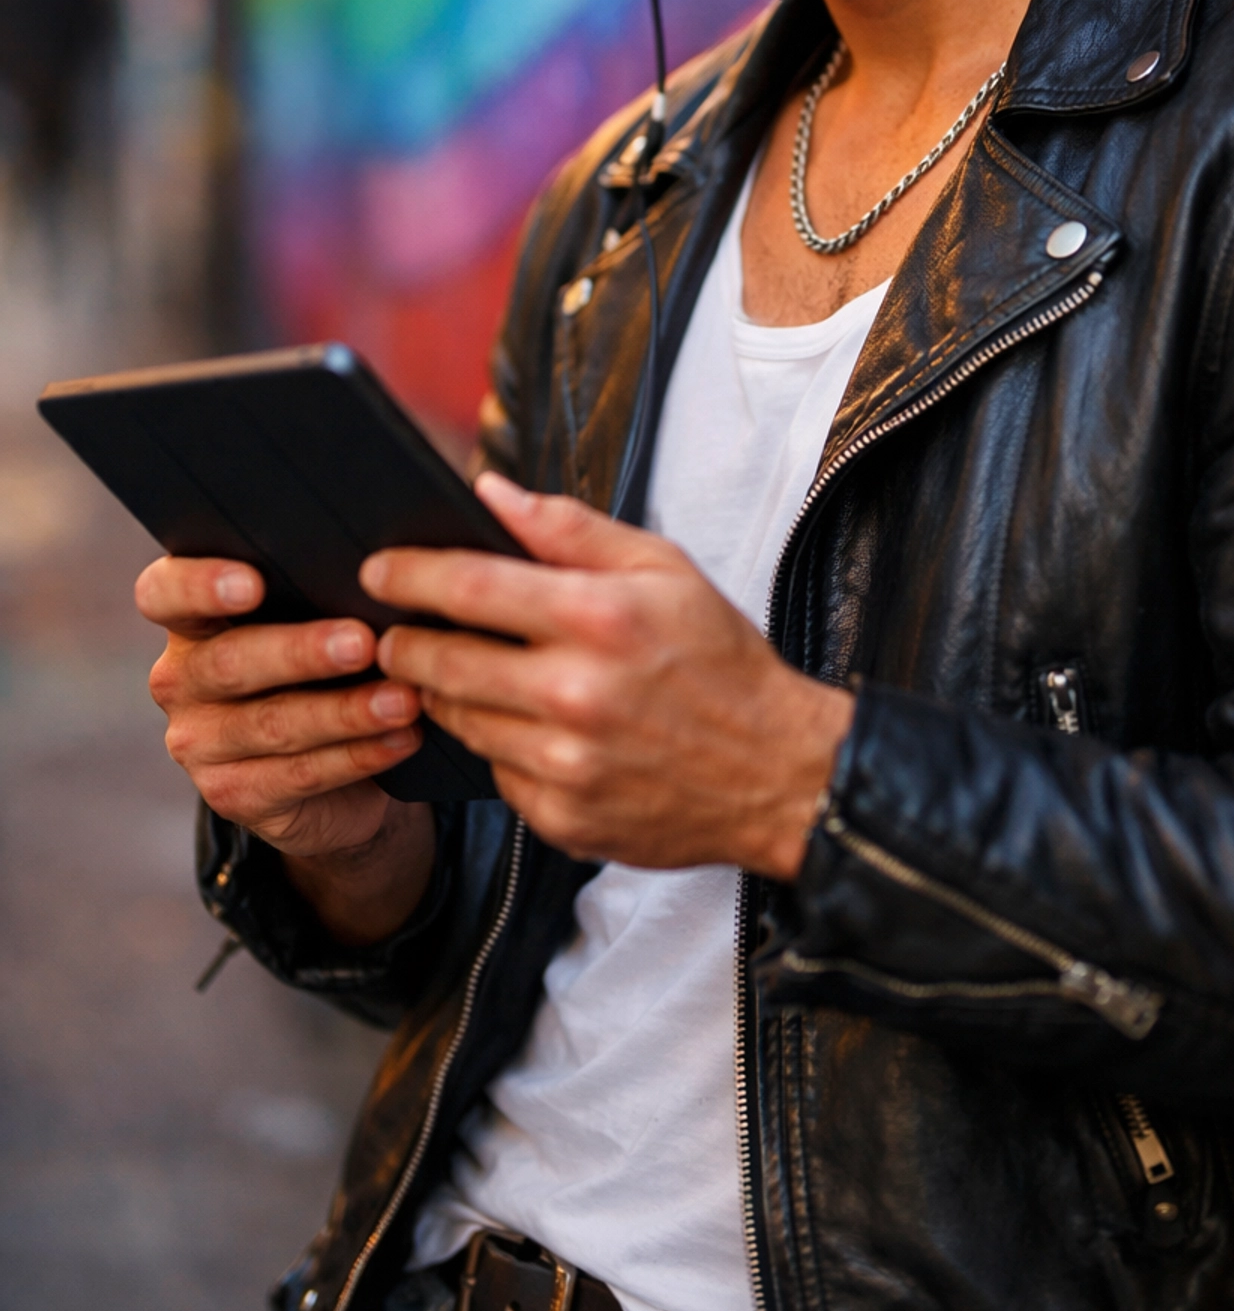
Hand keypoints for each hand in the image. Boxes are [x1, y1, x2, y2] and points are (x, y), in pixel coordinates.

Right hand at [136, 554, 434, 941]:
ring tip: (403, 699)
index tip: (252, 582)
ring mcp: (199, 742)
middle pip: (230, 661)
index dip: (200, 585)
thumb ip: (321, 589)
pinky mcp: (231, 795)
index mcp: (191, 619)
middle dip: (301, 651)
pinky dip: (358, 755)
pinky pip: (299, 775)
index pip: (164, 593)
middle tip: (363, 642)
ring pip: (273, 724)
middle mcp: (182, 678)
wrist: (329, 768)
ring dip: (345, 711)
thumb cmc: (324, 662)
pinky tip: (401, 739)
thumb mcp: (312, 619)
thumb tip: (388, 565)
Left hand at [365, 474, 854, 879]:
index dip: (408, 574)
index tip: (378, 568)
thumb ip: (570, 528)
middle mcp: (575, 693)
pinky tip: (527, 726)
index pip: (468, 586)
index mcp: (599, 617)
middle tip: (396, 631)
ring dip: (444, 693)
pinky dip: (498, 746)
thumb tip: (490, 492)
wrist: (777, 773)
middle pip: (441, 662)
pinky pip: (496, 772)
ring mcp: (566, 764)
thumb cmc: (720, 660)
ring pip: (459, 721)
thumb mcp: (663, 569)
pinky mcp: (562, 818)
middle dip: (403, 642)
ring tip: (462, 671)